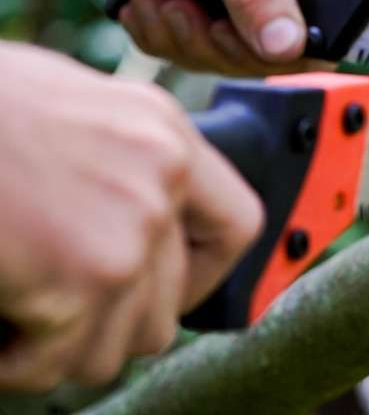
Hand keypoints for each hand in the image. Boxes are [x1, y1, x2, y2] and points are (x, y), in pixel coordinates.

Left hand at [0, 0, 344, 73]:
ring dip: (179, 36)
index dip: (281, 49)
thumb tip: (288, 47)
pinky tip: (145, 0)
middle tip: (178, 5)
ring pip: (228, 58)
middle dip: (212, 41)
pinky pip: (196, 52)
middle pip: (271, 55)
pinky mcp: (216, 12)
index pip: (327, 32)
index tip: (227, 30)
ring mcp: (253, 1)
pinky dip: (162, 35)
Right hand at [0, 43, 262, 390]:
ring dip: (55, 349)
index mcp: (162, 131)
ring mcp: (129, 229)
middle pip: (166, 307)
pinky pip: (53, 365)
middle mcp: (161, 178)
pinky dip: (11, 363)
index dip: (201, 277)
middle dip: (103, 327)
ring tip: (10, 312)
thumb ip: (119, 162)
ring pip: (114, 348)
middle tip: (45, 315)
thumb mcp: (69, 112)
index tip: (161, 296)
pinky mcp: (84, 277)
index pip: (237, 224)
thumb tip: (141, 227)